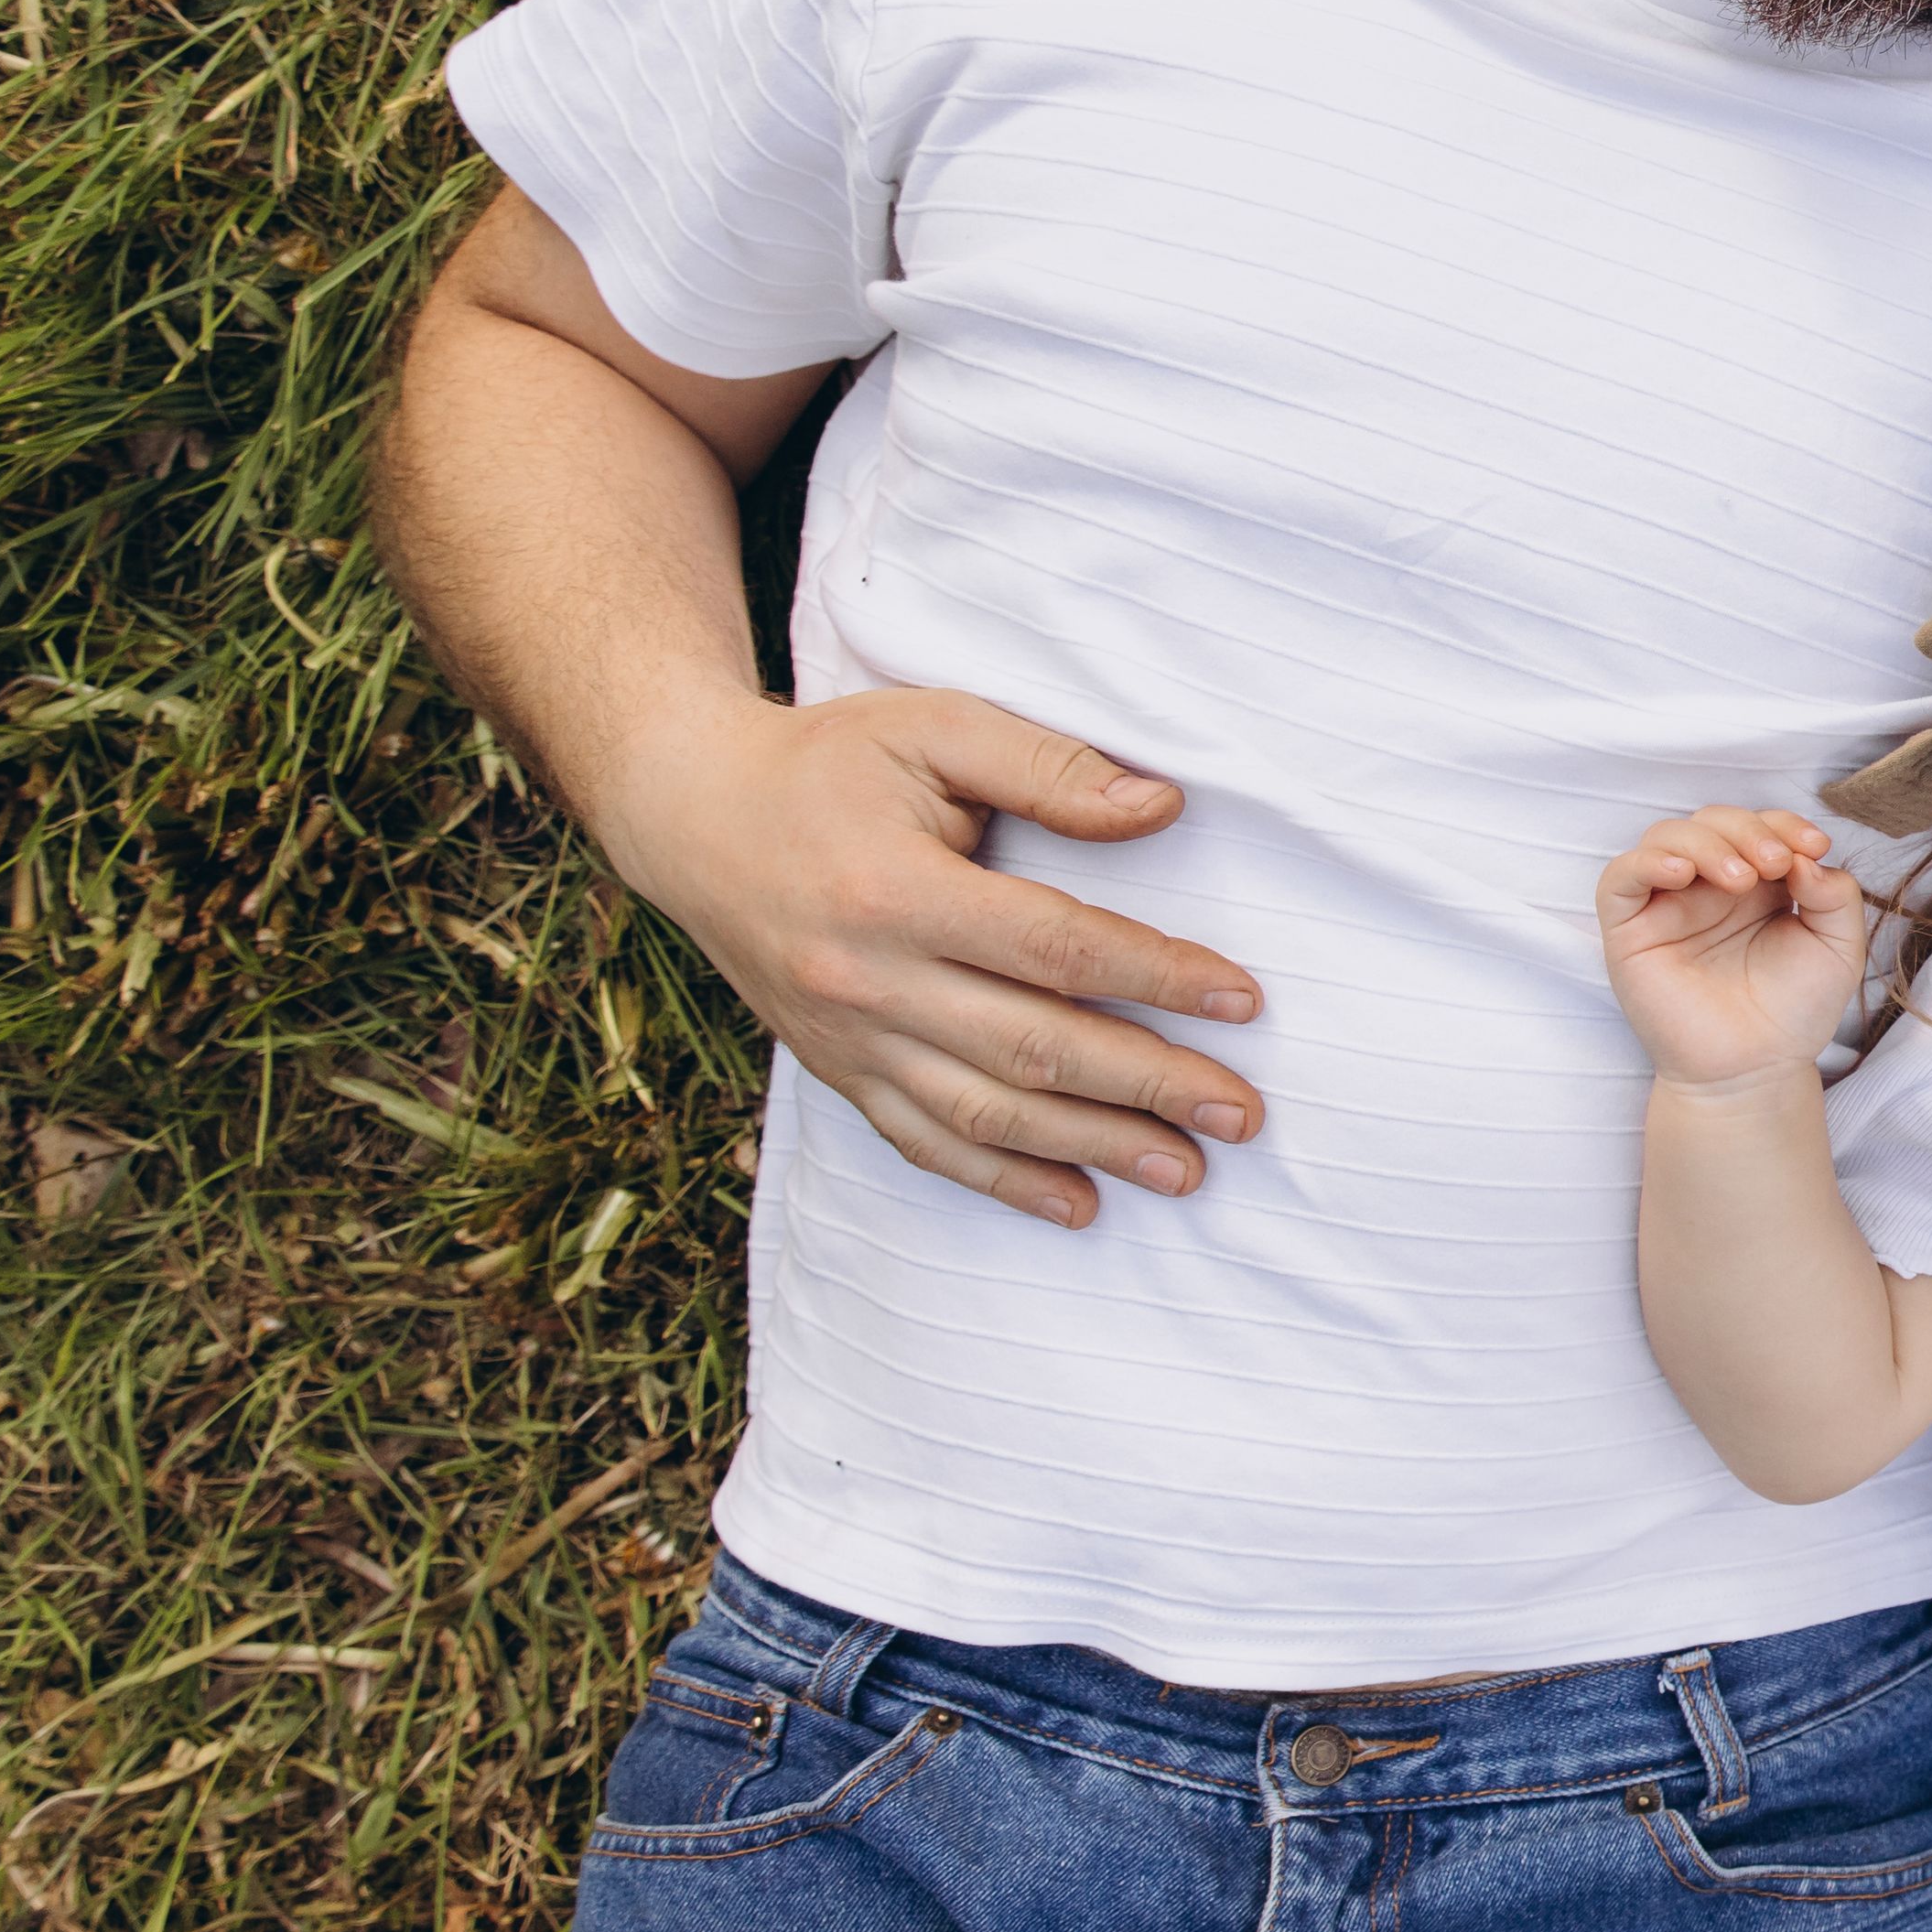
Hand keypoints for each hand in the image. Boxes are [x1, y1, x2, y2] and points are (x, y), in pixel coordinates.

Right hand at [609, 686, 1261, 1230]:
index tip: (1241, 1001)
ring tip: (1186, 1171)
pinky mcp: (837, 1071)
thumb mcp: (932, 727)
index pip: (1055, 947)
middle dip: (1148, 1086)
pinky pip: (924, 1142)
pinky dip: (1003, 1181)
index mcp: (897, 891)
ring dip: (1093, 1148)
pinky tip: (1078, 1204)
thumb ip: (1047, 766)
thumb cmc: (827, 763)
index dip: (1156, 976)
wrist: (690, 816)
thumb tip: (1161, 808)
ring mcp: (848, 1039)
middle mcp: (868, 981)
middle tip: (1241, 1114)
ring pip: (985, 1113)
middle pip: (1033, 1047)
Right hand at [1596, 807, 1868, 1093]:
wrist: (1756, 1070)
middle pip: (1713, 821)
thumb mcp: (1838, 947)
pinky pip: (1620, 878)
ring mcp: (1667, 905)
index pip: (1760, 825)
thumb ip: (1836, 895)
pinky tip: (1681, 873)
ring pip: (1666, 836)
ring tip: (1739, 878)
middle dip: (1748, 830)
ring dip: (1706, 842)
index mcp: (1758, 882)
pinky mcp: (1630, 931)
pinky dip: (1647, 862)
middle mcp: (1709, 887)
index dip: (1785, 824)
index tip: (1815, 846)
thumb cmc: (1793, 1011)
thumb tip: (1806, 858)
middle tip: (1776, 864)